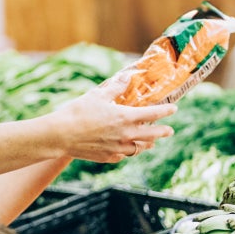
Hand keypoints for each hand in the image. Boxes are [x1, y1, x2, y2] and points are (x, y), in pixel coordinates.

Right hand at [49, 76, 175, 163]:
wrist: (61, 135)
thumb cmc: (78, 112)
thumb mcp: (97, 95)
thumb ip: (115, 87)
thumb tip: (127, 77)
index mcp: (126, 117)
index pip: (154, 114)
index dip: (166, 111)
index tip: (173, 109)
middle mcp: (127, 135)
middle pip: (153, 135)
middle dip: (163, 132)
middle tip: (169, 131)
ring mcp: (118, 148)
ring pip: (140, 148)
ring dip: (148, 144)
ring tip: (151, 142)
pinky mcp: (108, 157)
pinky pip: (124, 155)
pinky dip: (128, 151)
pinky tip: (127, 149)